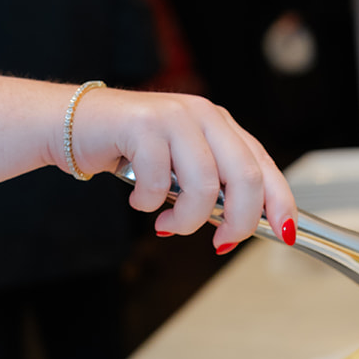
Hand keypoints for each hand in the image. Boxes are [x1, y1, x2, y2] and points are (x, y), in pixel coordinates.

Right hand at [69, 91, 296, 250]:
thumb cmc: (131, 150)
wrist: (76, 125)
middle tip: (220, 242)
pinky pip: (159, 183)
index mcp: (222, 126)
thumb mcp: (183, 167)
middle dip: (239, 221)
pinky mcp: (143, 124)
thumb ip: (215, 188)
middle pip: (246, 178)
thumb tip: (240, 227)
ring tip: (167, 224)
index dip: (280, 203)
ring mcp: (175, 117)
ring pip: (205, 185)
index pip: (265, 166)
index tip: (282, 233)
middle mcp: (205, 116)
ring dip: (187, 220)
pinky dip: (149, 204)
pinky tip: (139, 200)